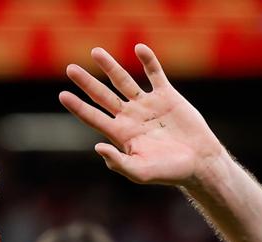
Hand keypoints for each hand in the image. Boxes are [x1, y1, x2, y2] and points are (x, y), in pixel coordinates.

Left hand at [59, 44, 225, 187]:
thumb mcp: (141, 172)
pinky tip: (139, 48)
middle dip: (86, 83)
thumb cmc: (169, 172)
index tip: (62, 95)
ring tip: (95, 52)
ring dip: (110, 67)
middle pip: (103, 96)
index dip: (78, 107)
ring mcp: (147, 104)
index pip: (93, 118)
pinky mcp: (167, 96)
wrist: (199, 163)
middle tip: (70, 69)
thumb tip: (98, 147)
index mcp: (121, 134)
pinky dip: (148, 61)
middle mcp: (130, 117)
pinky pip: (154, 74)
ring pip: (124, 81)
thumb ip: (118, 163)